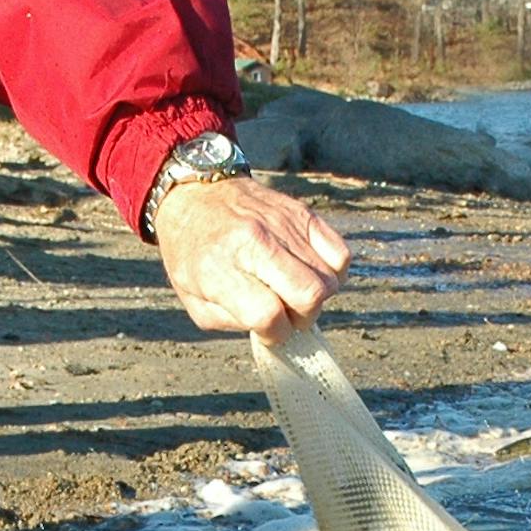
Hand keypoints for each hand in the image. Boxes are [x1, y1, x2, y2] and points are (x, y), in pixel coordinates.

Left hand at [154, 178, 348, 341]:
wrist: (196, 195)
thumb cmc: (191, 253)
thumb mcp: (193, 300)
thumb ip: (231, 322)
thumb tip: (273, 332)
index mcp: (221, 268)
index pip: (269, 315)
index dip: (275, 334)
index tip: (268, 330)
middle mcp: (256, 243)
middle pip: (309, 295)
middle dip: (303, 318)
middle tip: (286, 315)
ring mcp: (284, 226)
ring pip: (328, 279)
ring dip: (315, 298)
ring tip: (292, 292)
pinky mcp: (304, 214)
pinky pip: (340, 254)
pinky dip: (332, 273)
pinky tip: (310, 275)